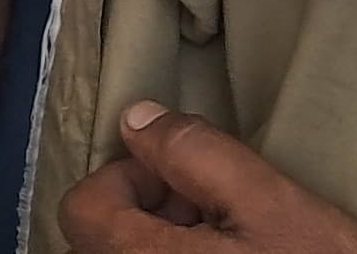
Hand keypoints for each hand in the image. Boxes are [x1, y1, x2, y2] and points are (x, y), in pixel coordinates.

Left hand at [61, 105, 356, 253]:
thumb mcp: (273, 204)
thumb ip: (196, 153)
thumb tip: (136, 119)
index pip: (84, 208)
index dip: (127, 176)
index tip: (181, 175)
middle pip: (104, 236)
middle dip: (151, 206)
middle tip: (216, 205)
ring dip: (167, 238)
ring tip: (234, 237)